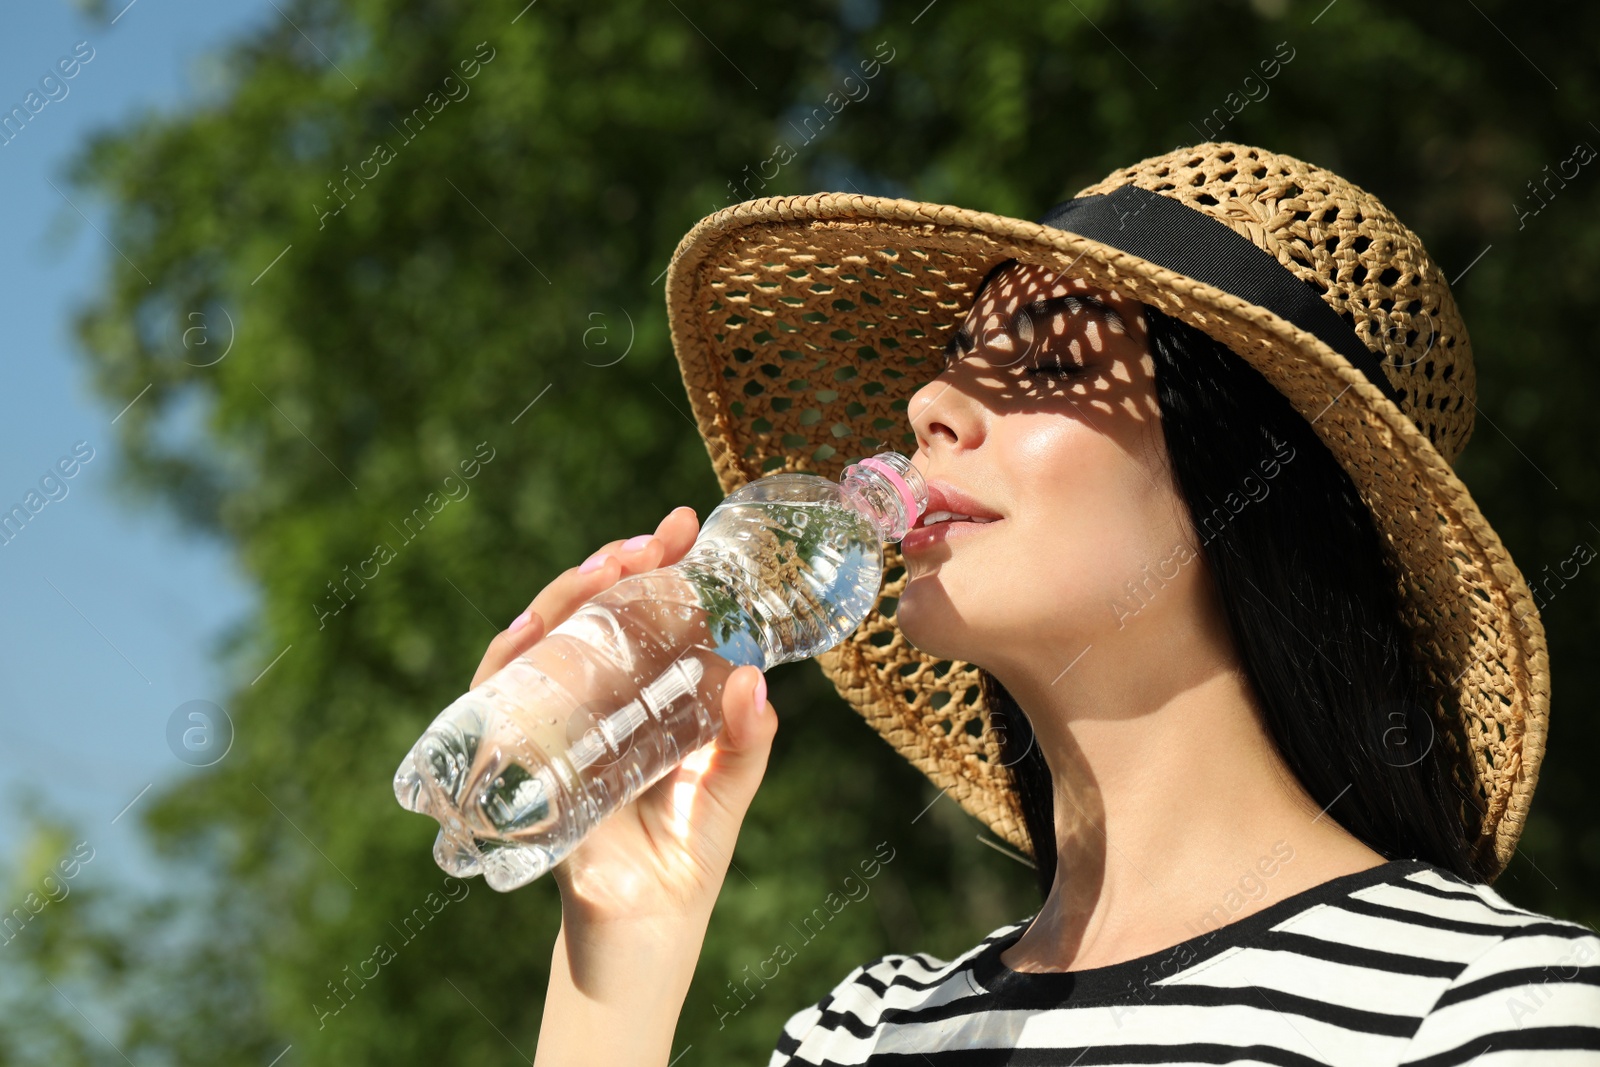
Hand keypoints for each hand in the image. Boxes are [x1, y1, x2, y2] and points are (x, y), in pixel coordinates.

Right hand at [472, 505, 777, 939]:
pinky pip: (494, 709)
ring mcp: (547, 736)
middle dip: (610, 571)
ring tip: (607, 566)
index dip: (652, 570)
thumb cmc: (682, 867)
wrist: (643, 946)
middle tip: (651, 539)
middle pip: (582, 622)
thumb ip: (745, 741)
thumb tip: (756, 679)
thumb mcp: (726, 792)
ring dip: (564, 600)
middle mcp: (585, 710)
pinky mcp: (518, 772)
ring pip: (538, 648)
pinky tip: (531, 630)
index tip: (683, 526)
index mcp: (634, 705)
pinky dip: (505, 666)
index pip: (635, 619)